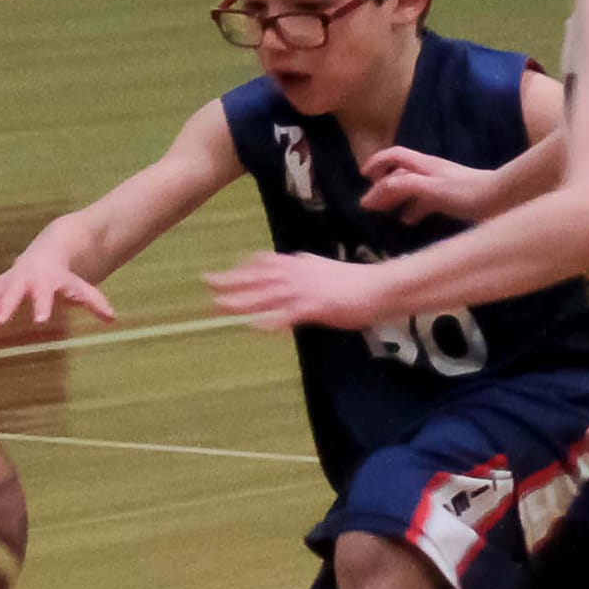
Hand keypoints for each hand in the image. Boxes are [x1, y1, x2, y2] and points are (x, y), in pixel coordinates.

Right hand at [0, 247, 114, 329]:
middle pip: (12, 293)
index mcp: (43, 281)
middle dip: (5, 307)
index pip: (45, 295)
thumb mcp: (80, 286)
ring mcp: (7, 282)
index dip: (43, 306)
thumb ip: (93, 301)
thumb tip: (112, 318)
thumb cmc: (66, 276)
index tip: (41, 320)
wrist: (50, 250)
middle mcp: (22, 280)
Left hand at [205, 251, 389, 330]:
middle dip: (231, 280)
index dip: (240, 268)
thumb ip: (303, 274)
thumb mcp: (322, 272)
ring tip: (220, 305)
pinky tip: (255, 325)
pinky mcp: (317, 307)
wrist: (382, 288)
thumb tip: (286, 279)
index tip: (221, 274)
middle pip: (258, 276)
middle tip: (207, 283)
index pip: (264, 263)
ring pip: (266, 294)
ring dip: (241, 300)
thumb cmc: (356, 283)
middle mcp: (298, 273)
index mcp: (300, 264)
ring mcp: (306, 289)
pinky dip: (271, 319)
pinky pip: (288, 314)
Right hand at [360, 146, 496, 223]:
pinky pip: (425, 201)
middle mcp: (430, 171)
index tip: (362, 178)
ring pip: (412, 188)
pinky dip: (413, 209)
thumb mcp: (432, 189)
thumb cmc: (468, 192)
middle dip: (383, 185)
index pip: (394, 156)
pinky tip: (409, 221)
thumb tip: (376, 190)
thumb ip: (404, 186)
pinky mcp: (450, 198)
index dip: (376, 163)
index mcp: (424, 165)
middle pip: (400, 172)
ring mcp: (440, 184)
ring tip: (385, 214)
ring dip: (396, 198)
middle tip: (369, 204)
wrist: (502, 199)